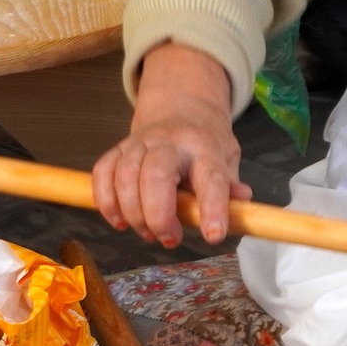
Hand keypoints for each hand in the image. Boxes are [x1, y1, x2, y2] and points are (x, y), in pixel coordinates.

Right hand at [93, 42, 251, 246]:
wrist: (179, 106)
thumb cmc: (204, 143)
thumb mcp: (227, 159)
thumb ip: (230, 186)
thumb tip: (243, 205)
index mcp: (205, 148)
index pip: (211, 178)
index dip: (213, 208)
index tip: (213, 235)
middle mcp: (171, 142)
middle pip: (156, 174)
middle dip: (158, 215)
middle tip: (170, 238)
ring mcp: (141, 143)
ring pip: (125, 176)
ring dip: (133, 213)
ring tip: (148, 233)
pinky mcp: (118, 148)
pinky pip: (103, 173)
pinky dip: (107, 202)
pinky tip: (120, 220)